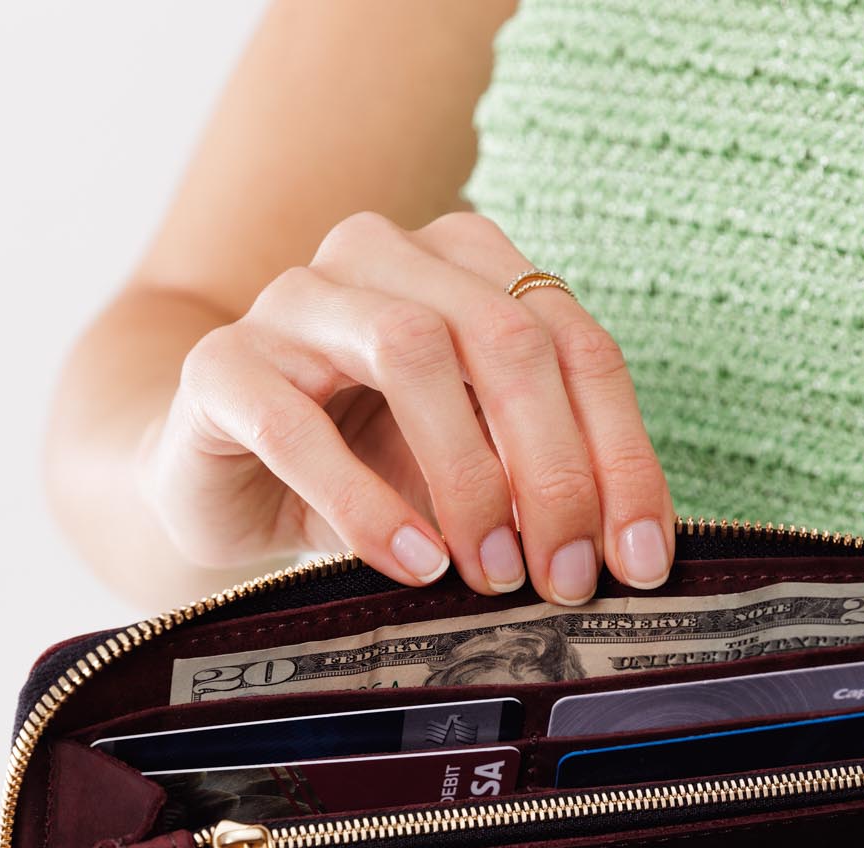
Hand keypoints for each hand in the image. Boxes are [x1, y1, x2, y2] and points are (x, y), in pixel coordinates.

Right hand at [139, 210, 673, 601]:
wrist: (222, 477)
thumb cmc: (366, 465)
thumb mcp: (475, 468)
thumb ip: (544, 481)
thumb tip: (631, 552)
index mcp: (469, 265)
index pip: (577, 346)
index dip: (621, 456)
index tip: (640, 557)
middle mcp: (387, 256)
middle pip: (506, 339)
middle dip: (554, 471)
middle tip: (568, 575)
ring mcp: (298, 298)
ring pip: (409, 351)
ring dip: (469, 478)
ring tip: (494, 571)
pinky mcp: (222, 363)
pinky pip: (297, 424)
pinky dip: (367, 504)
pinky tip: (414, 563)